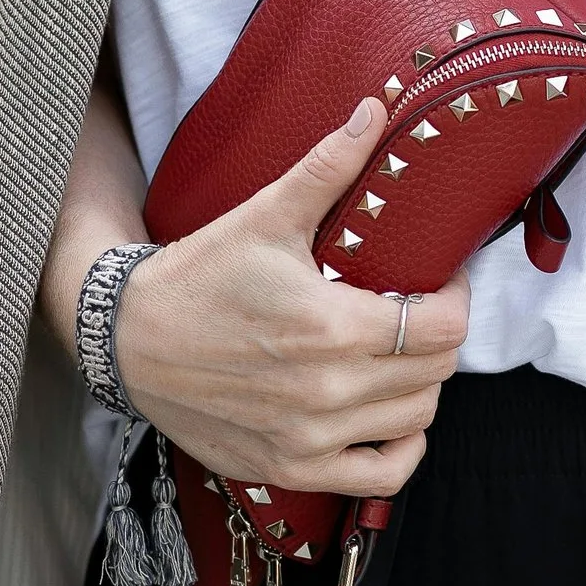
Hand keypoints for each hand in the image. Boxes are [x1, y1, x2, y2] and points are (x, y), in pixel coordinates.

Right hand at [113, 98, 471, 498]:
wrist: (130, 340)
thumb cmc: (200, 275)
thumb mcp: (264, 215)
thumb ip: (328, 167)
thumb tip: (377, 109)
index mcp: (330, 326)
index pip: (443, 328)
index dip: (456, 298)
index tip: (440, 279)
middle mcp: (327, 390)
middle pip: (436, 372)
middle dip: (439, 335)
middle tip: (419, 309)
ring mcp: (310, 436)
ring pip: (417, 419)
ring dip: (421, 383)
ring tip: (400, 352)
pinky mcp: (291, 467)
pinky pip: (381, 476)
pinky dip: (402, 448)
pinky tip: (392, 415)